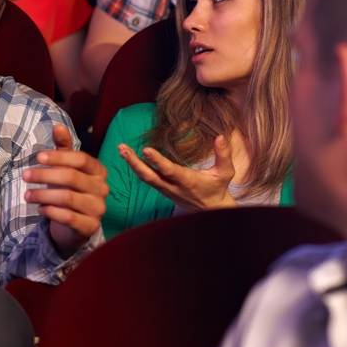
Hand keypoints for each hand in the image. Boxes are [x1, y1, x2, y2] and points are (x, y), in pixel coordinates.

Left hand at [23, 124, 109, 256]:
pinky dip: (50, 211)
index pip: (81, 159)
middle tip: (25, 176)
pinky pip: (67, 217)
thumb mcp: (65, 167)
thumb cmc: (69, 189)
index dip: (59, 157)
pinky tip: (39, 209)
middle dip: (45, 175)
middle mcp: (102, 189)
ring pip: (68, 198)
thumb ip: (63, 147)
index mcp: (99, 171)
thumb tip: (57, 126)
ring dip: (43, 195)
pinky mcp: (90, 227)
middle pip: (72, 178)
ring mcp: (98, 209)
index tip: (38, 157)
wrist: (74, 225)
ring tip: (27, 195)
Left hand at [117, 135, 236, 211]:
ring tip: (121, 149)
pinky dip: (136, 168)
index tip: (146, 149)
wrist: (211, 209)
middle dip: (134, 163)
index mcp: (188, 182)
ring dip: (132, 164)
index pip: (170, 171)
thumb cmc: (217, 188)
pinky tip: (128, 157)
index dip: (158, 161)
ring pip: (145, 178)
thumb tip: (220, 136)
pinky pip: (146, 179)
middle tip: (122, 149)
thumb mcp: (225, 172)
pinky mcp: (162, 189)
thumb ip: (223, 155)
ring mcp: (165, 190)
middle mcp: (173, 187)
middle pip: (149, 176)